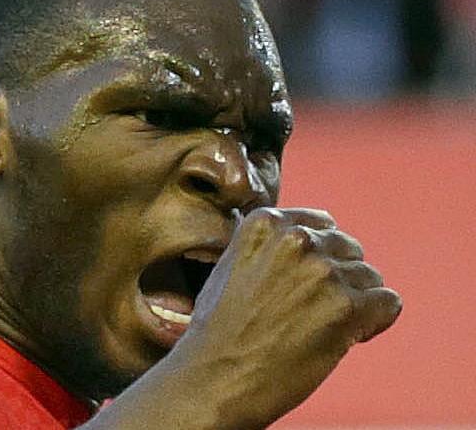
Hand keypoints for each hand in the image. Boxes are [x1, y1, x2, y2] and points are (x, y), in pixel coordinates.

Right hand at [170, 207, 401, 427]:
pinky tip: (345, 337)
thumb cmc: (220, 329)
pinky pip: (388, 303)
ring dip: (355, 302)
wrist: (214, 378)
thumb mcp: (234, 263)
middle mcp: (296, 239)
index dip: (321, 256)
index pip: (322, 224)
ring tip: (321, 327)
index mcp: (267, 223)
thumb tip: (310, 242)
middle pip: (348, 249)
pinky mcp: (345, 307)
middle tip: (314, 311)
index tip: (310, 280)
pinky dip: (374, 322)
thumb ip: (271, 246)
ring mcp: (322, 272)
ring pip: (369, 277)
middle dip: (339, 278)